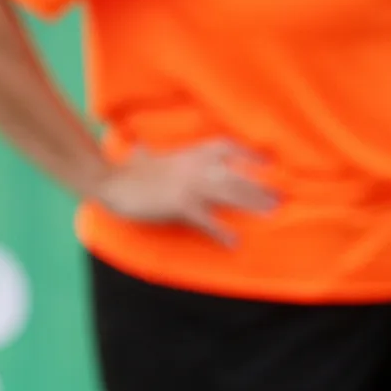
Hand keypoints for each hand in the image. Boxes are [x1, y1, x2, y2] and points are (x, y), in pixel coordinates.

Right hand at [93, 141, 279, 244]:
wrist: (109, 181)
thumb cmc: (125, 171)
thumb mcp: (141, 157)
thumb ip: (147, 153)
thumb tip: (139, 147)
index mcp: (188, 154)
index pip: (227, 147)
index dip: (249, 154)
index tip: (268, 162)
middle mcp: (193, 167)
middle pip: (235, 175)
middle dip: (260, 186)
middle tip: (281, 196)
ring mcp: (188, 186)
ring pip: (229, 194)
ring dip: (252, 203)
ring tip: (271, 212)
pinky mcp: (180, 205)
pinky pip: (208, 221)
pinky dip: (222, 232)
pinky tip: (233, 242)